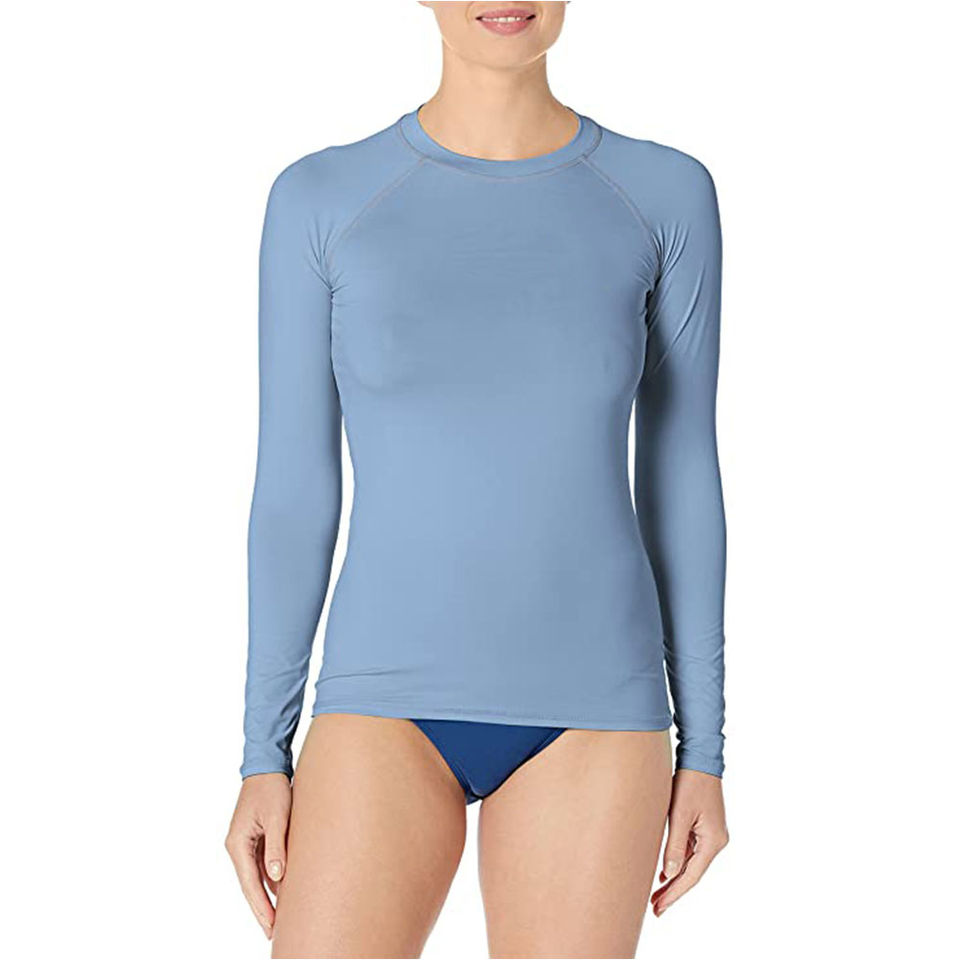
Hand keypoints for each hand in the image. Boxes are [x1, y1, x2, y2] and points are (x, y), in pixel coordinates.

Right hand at [225, 772, 291, 938]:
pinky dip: (271, 878)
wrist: (268, 766)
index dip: (260, 907)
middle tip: (274, 932)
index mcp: (238, 844)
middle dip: (262, 908)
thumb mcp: (276, 817)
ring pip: (256, 876)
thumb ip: (276, 847)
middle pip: (250, 885)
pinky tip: (283, 890)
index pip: (249, 884)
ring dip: (268, 895)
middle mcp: (238, 847)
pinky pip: (262, 864)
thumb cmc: (271, 788)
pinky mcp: (255, 838)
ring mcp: (246, 843)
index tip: (271, 927)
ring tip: (281, 917)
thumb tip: (277, 877)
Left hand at [651, 768, 728, 915]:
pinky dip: (678, 863)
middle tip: (655, 909)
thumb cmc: (689, 783)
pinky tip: (666, 873)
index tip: (659, 908)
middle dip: (673, 891)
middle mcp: (715, 841)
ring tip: (657, 895)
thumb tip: (669, 875)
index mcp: (713, 841)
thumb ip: (674, 846)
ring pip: (691, 864)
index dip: (674, 894)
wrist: (700, 759)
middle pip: (692, 873)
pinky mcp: (704, 826)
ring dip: (674, 878)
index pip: (691, 876)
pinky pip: (690, 851)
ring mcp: (710, 834)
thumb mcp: (679, 814)